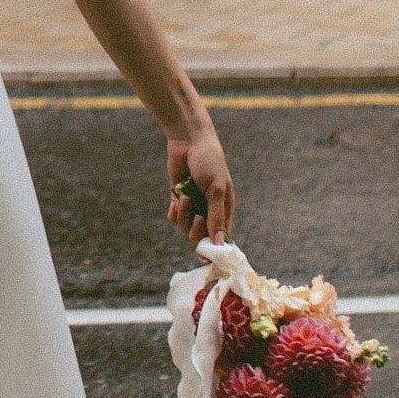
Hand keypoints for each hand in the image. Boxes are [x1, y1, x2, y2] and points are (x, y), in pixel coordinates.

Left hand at [166, 119, 233, 245]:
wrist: (188, 141)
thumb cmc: (209, 162)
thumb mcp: (216, 189)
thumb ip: (216, 216)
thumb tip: (219, 243)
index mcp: (224, 209)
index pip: (221, 237)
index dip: (214, 248)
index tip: (205, 256)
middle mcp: (209, 210)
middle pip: (200, 236)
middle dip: (195, 230)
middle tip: (195, 217)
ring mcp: (193, 206)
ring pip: (185, 228)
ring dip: (183, 216)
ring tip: (184, 198)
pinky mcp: (179, 199)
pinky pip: (174, 218)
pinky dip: (174, 213)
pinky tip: (175, 200)